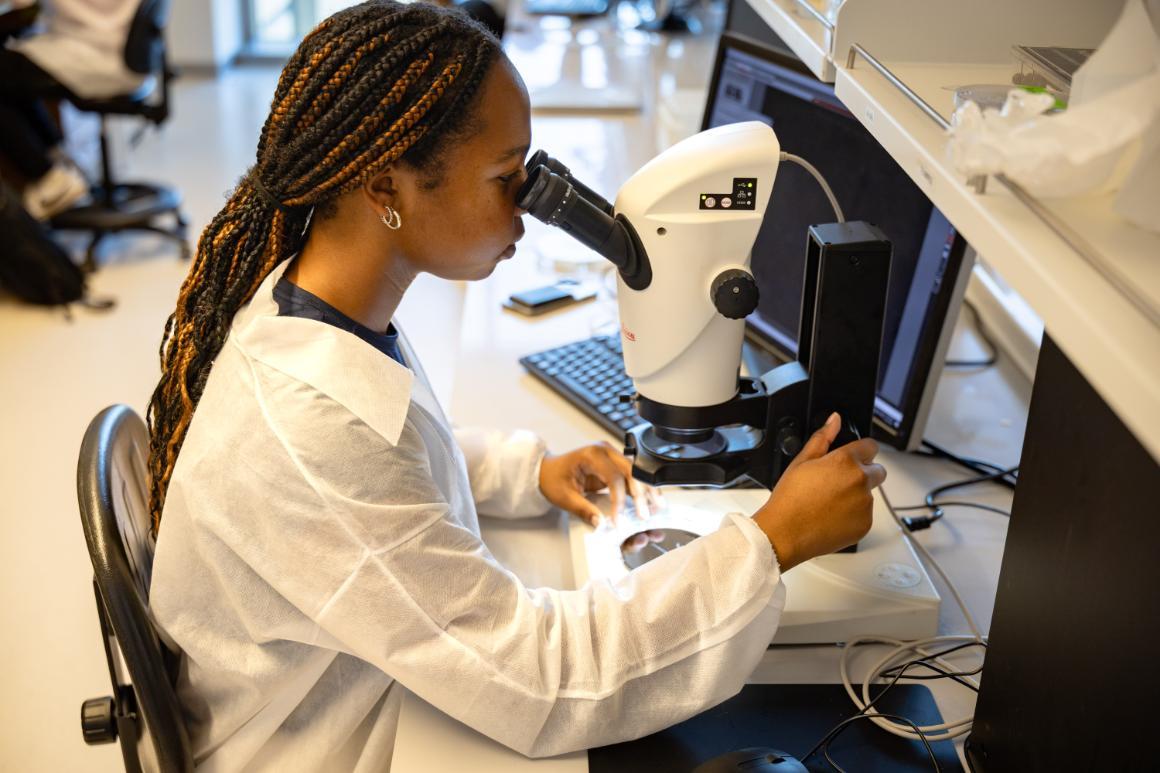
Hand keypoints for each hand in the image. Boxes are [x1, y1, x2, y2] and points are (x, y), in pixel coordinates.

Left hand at [538, 442, 664, 551]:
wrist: (547, 469)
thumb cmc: (552, 478)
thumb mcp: (563, 496)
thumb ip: (583, 510)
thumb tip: (601, 524)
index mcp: (592, 454)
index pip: (614, 477)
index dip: (620, 500)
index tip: (619, 520)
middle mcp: (605, 451)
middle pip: (631, 471)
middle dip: (642, 493)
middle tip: (647, 514)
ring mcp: (611, 455)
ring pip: (636, 472)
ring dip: (647, 489)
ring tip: (658, 506)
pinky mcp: (614, 464)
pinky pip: (631, 475)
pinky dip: (641, 488)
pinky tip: (650, 501)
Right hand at [753, 412, 885, 571]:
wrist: (786, 533)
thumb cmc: (790, 499)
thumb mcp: (801, 461)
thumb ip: (822, 438)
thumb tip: (834, 420)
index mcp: (846, 462)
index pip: (871, 446)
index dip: (861, 450)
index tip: (853, 456)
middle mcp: (861, 482)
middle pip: (878, 470)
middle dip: (865, 472)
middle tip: (839, 481)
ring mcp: (865, 505)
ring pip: (870, 494)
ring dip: (857, 494)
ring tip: (830, 501)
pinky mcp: (865, 524)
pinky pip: (865, 514)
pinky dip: (854, 514)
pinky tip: (832, 515)